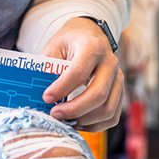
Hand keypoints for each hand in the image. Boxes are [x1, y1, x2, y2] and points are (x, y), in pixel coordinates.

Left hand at [41, 17, 124, 132]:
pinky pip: (113, 115)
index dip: (61, 89)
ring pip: (108, 109)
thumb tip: (39, 94)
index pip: (79, 73)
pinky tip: (79, 122)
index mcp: (92, 47)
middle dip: (74, 110)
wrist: (90, 33)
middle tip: (55, 114)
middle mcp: (110, 62)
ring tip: (66, 120)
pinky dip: (96, 125)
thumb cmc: (70, 41)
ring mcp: (118, 77)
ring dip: (85, 120)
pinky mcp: (119, 90)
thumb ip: (48, 67)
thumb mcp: (55, 45)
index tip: (46, 98)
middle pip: (98, 94)